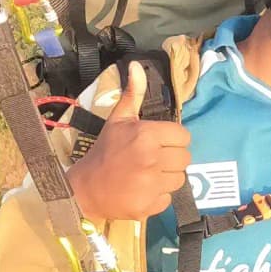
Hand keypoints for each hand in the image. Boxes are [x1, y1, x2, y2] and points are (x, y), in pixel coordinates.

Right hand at [67, 62, 191, 223]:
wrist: (85, 188)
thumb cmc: (105, 151)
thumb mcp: (118, 119)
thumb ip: (133, 94)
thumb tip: (137, 66)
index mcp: (147, 135)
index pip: (183, 136)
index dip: (172, 138)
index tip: (158, 142)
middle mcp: (152, 159)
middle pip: (185, 158)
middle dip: (171, 158)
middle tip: (153, 159)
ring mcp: (152, 185)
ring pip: (180, 179)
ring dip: (167, 177)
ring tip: (147, 174)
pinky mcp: (150, 206)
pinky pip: (168, 199)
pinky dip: (158, 196)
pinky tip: (142, 190)